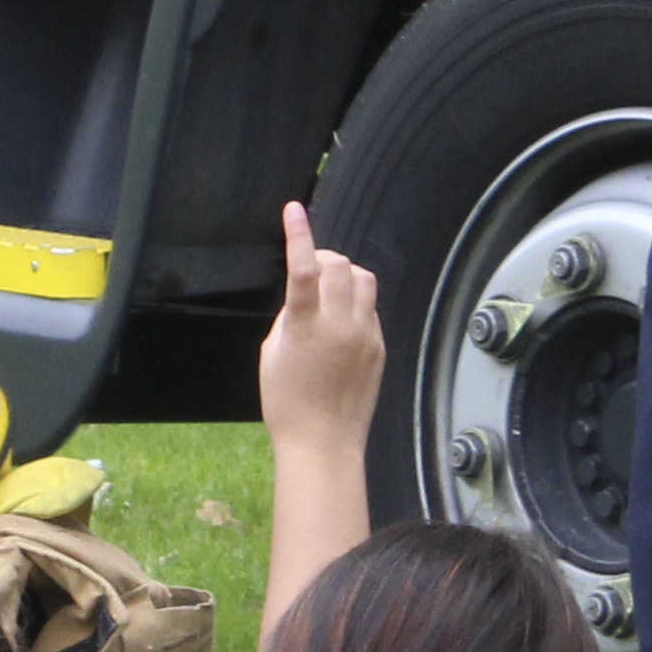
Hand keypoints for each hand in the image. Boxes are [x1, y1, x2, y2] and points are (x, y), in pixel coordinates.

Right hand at [256, 204, 381, 446]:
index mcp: (305, 327)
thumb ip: (289, 316)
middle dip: (322, 256)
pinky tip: (340, 324)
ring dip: (344, 274)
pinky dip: (355, 303)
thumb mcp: (272, 353)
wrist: (323, 442)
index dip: (298, 235)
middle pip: (340, 264)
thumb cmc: (286, 401)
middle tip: (308, 269)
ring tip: (328, 292)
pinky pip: (371, 308)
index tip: (293, 210)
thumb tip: (304, 295)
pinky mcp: (379, 347)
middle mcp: (340, 326)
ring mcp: (365, 335)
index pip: (302, 269)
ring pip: (364, 279)